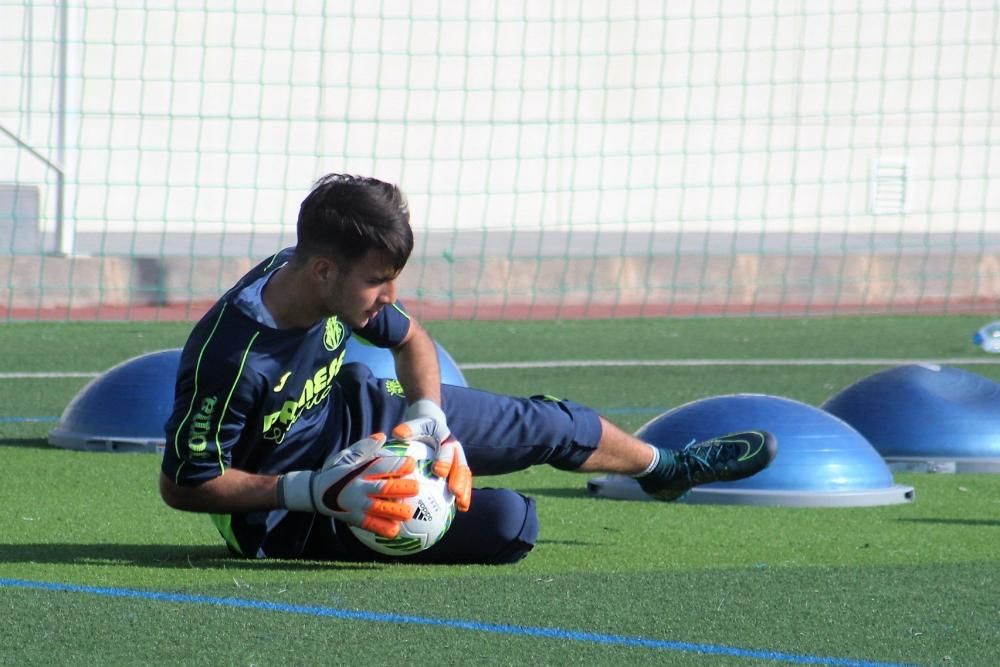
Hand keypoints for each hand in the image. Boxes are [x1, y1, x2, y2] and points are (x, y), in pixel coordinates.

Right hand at [278, 433, 419, 537]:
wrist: (313, 493)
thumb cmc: (335, 472)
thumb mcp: (345, 456)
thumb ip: (364, 448)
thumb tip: (382, 436)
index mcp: (358, 471)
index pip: (380, 466)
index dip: (397, 465)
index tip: (412, 463)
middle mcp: (358, 488)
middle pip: (383, 489)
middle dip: (401, 488)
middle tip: (416, 488)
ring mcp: (356, 505)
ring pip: (379, 509)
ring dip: (395, 511)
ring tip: (409, 512)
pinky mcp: (354, 519)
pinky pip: (370, 525)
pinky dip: (382, 529)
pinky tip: (395, 531)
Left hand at [392, 399, 472, 511]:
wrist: (433, 423)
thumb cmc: (421, 427)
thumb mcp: (416, 425)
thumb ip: (409, 429)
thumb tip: (398, 434)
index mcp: (445, 437)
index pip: (445, 448)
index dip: (443, 460)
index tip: (437, 471)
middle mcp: (455, 449)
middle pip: (459, 464)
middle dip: (458, 479)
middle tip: (454, 492)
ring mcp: (459, 458)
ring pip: (464, 475)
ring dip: (465, 489)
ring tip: (461, 504)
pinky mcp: (459, 468)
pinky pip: (464, 481)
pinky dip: (464, 494)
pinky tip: (461, 508)